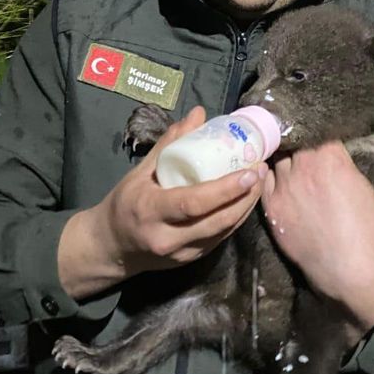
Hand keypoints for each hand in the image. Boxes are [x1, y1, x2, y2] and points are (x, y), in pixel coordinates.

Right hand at [59, 106, 263, 299]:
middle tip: (260, 169)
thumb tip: (198, 114)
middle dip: (244, 196)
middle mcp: (168, 237)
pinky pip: (221, 238)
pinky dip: (236, 218)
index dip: (225, 189)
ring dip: (245, 207)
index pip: (193, 203)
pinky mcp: (193, 259)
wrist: (113, 248)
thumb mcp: (140, 172)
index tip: (248, 171)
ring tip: (259, 181)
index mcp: (150, 211)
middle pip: (217, 220)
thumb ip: (170, 145)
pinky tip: (245, 200)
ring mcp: (183, 253)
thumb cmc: (123, 205)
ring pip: (224, 231)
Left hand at [262, 142, 373, 341]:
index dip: (319, 135)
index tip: (318, 139)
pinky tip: (272, 178)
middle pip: (294, 144)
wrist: (347, 269)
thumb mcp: (369, 192)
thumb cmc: (367, 232)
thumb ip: (348, 171)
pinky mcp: (271, 205)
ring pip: (277, 161)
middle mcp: (303, 166)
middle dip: (298, 145)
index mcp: (330, 158)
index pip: (318, 133)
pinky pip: (263, 181)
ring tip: (287, 165)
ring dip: (283, 161)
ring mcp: (284, 185)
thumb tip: (337, 164)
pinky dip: (268, 178)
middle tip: (300, 150)